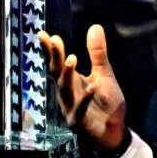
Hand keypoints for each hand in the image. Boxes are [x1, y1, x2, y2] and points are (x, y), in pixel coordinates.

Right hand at [37, 25, 126, 153]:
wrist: (113, 131)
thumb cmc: (106, 102)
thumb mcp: (104, 74)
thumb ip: (98, 54)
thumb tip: (95, 26)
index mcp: (71, 80)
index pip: (57, 62)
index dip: (50, 49)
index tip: (43, 34)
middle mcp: (67, 92)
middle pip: (57, 73)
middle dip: (55, 57)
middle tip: (54, 41)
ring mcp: (70, 107)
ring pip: (65, 89)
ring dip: (67, 74)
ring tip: (71, 58)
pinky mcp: (78, 122)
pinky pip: (80, 110)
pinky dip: (84, 99)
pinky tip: (90, 87)